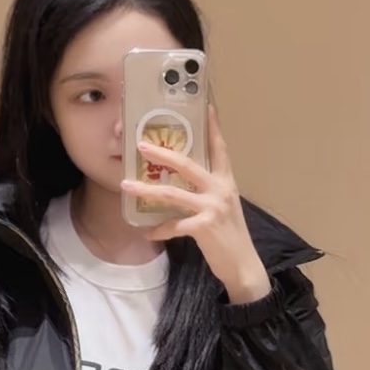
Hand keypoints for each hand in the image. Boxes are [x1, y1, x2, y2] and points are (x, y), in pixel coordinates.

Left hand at [120, 106, 271, 303]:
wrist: (243, 265)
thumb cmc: (230, 236)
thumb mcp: (224, 207)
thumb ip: (208, 191)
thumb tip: (183, 182)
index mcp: (226, 181)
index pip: (219, 148)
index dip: (212, 126)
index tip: (205, 104)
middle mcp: (221, 190)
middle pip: (187, 165)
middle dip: (162, 153)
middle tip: (141, 144)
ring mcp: (213, 207)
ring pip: (172, 193)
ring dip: (146, 190)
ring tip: (126, 186)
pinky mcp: (205, 227)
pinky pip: (173, 225)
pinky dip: (158, 229)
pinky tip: (147, 233)